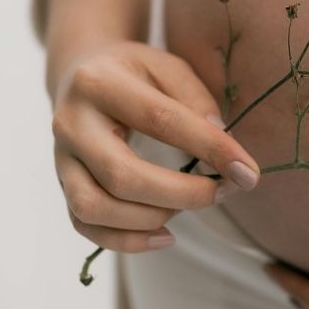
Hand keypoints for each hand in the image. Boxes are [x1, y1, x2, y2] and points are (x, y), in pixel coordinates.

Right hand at [49, 39, 261, 252]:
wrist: (79, 73)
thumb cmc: (134, 72)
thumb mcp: (168, 67)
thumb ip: (196, 100)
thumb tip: (225, 147)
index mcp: (99, 83)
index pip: (160, 121)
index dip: (209, 148)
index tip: (247, 171)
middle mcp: (71, 123)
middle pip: (121, 175)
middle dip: (181, 194)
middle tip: (221, 193)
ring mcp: (60, 158)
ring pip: (94, 208)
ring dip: (150, 219)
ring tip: (186, 209)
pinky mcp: (62, 185)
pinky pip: (84, 226)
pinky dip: (126, 241)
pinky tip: (165, 235)